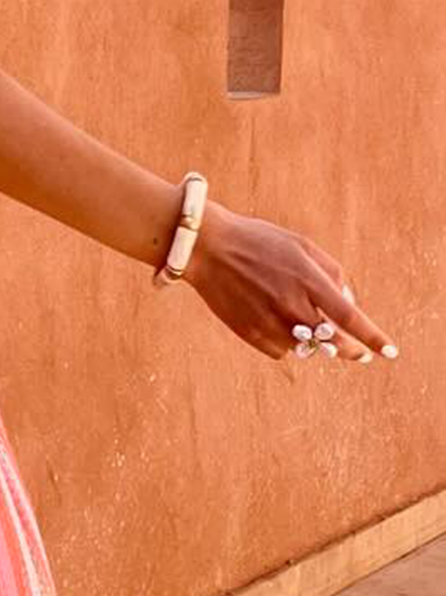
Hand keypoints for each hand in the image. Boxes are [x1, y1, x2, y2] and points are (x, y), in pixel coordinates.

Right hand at [182, 198, 397, 363]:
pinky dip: (284, 343)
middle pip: (332, 343)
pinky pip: (279, 350)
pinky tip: (274, 323)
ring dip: (311, 343)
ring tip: (301, 324)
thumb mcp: (301, 245)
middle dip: (350, 351)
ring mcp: (269, 321)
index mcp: (309, 280)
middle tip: (357, 354)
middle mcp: (292, 305)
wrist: (207, 248)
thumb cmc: (258, 241)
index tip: (388, 352)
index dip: (373, 338)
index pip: (350, 317)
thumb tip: (348, 302)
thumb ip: (331, 272)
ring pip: (305, 349)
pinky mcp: (249, 333)